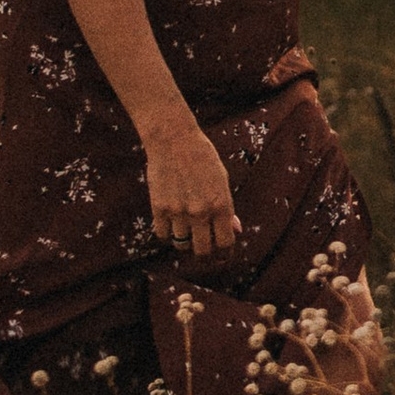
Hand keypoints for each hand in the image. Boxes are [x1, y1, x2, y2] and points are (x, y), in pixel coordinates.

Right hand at [144, 121, 239, 258]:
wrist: (174, 140)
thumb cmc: (202, 157)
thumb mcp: (222, 180)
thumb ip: (228, 208)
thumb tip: (235, 230)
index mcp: (221, 204)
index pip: (226, 243)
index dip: (224, 252)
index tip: (221, 254)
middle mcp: (201, 212)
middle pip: (203, 250)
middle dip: (204, 253)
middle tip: (202, 249)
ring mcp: (179, 211)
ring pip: (181, 245)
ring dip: (184, 242)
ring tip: (185, 233)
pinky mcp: (159, 208)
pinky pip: (163, 234)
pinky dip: (167, 233)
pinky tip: (171, 224)